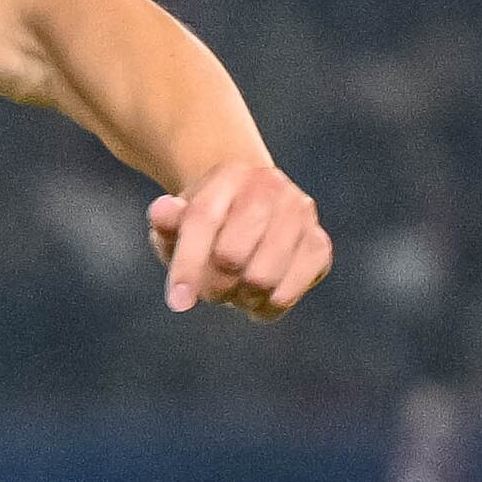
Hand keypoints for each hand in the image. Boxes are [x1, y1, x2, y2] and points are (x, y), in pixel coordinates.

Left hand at [145, 158, 330, 319]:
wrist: (256, 212)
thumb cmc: (210, 225)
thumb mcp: (180, 222)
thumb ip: (166, 221)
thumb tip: (162, 211)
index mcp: (230, 174)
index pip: (203, 220)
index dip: (187, 265)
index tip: (177, 303)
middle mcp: (270, 186)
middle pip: (231, 255)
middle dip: (213, 285)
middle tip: (212, 289)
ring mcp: (300, 213)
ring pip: (260, 279)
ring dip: (240, 298)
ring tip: (236, 290)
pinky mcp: (319, 245)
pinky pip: (286, 294)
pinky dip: (266, 307)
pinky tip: (259, 298)